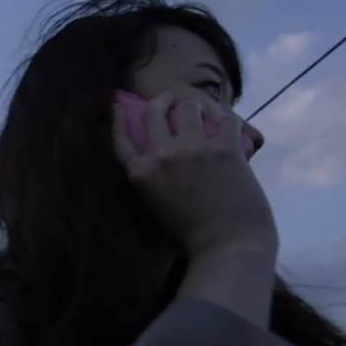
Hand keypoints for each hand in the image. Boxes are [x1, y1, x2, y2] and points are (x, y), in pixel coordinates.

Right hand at [111, 93, 278, 259]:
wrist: (227, 246)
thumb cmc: (190, 236)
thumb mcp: (155, 204)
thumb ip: (151, 177)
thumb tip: (158, 152)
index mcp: (141, 173)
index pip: (121, 138)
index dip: (118, 120)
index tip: (118, 107)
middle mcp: (163, 154)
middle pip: (153, 113)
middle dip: (161, 101)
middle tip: (169, 99)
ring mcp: (195, 148)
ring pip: (188, 107)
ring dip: (194, 108)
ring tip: (202, 113)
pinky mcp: (225, 148)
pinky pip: (225, 119)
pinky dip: (226, 120)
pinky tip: (227, 125)